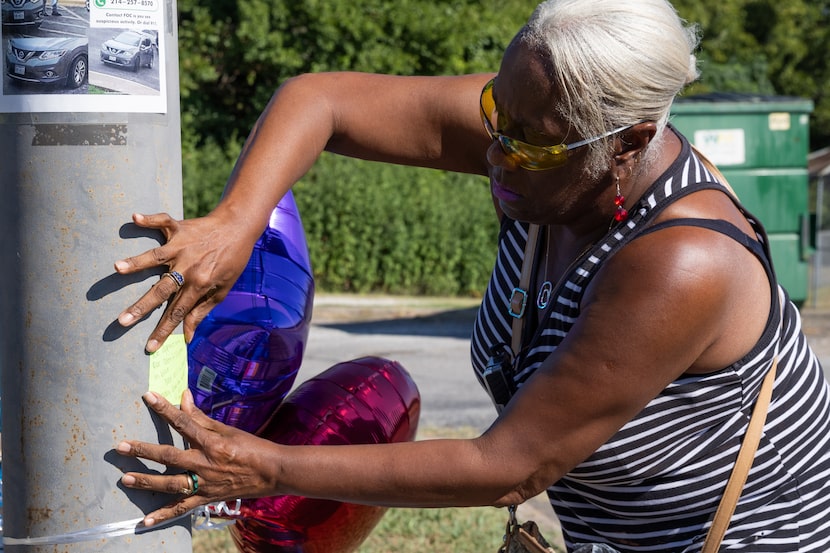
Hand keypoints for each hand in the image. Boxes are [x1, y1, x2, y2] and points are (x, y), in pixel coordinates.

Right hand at [114, 212, 255, 351]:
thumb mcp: (222, 289)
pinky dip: (149, 219)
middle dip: (141, 307)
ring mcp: (182, 246)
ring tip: (116, 268)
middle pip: (162, 289)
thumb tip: (186, 336)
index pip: (178, 312)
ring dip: (137, 262)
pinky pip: (163, 222)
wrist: (239, 228)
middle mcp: (188, 266)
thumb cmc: (232, 261)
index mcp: (199, 284)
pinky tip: (134, 218)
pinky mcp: (180, 228)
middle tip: (121, 321)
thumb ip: (202, 310)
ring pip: (156, 256)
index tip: (148, 347)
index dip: (163, 331)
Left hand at [117, 390, 276, 526]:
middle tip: (121, 446)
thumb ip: (201, 417)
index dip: (165, 409)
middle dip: (144, 451)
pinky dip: (164, 515)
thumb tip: (184, 398)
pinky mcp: (206, 498)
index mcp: (212, 443)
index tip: (148, 396)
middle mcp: (206, 464)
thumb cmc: (252, 447)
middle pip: (169, 456)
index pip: (184, 422)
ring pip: (171, 484)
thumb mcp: (227, 429)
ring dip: (147, 481)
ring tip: (125, 479)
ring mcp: (205, 484)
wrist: (272, 472)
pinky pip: (182, 508)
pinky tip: (145, 521)